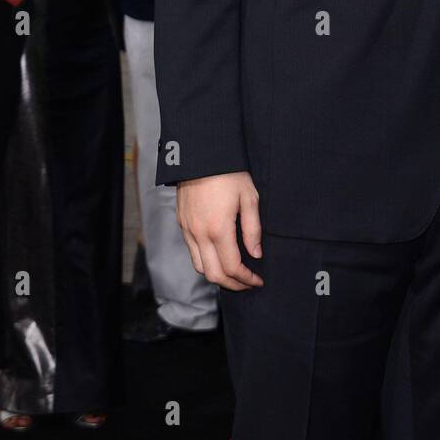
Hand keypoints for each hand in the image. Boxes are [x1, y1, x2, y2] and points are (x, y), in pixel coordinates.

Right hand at [176, 171, 263, 290]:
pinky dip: (205, 261)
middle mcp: (199, 234)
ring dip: (217, 275)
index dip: (246, 279)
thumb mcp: (249, 198)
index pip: (231, 268)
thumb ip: (253, 229)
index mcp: (218, 229)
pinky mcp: (182, 223)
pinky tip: (219, 255)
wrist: (202, 154)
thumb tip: (256, 254)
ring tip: (234, 273)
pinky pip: (192, 251)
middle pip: (213, 274)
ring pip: (199, 266)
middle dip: (232, 284)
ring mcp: (188, 230)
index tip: (257, 280)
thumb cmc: (229, 173)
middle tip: (247, 283)